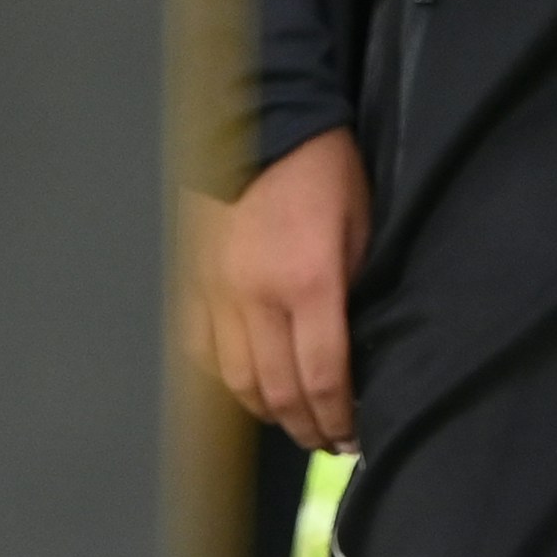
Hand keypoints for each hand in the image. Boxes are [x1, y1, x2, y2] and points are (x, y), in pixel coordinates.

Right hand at [191, 126, 369, 446]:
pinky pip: (201, 347)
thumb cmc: (324, 169)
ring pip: (236, 380)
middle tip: (327, 438)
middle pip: (278, 392)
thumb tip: (355, 349)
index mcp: (309, 282)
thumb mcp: (362, 228)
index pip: (324, 378)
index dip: (339, 418)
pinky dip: (223, 377)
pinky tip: (246, 384)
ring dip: (266, 411)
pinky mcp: (194, 278)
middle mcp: (258, 295)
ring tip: (291, 419)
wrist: (265, 118)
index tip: (352, 434)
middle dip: (306, 425)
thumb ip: (354, 292)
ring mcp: (218, 289)